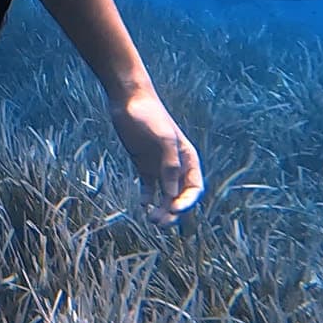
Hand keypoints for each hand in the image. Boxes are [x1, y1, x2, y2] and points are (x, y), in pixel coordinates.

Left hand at [108, 88, 203, 225]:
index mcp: (188, 159)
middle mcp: (175, 165)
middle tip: (159, 223)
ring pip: (164, 195)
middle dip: (173, 212)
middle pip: (179, 196)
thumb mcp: (163, 138)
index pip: (194, 188)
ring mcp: (159, 166)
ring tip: (151, 220)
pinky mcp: (143, 165)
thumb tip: (171, 194)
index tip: (175, 209)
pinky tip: (142, 205)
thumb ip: (169, 165)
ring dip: (160, 209)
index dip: (187, 202)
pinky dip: (147, 198)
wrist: (129, 100)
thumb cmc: (149, 115)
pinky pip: (149, 187)